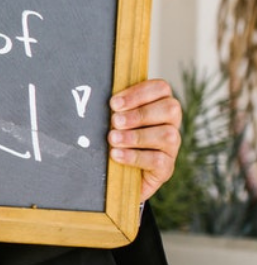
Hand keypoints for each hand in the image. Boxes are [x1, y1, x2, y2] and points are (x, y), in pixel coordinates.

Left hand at [108, 78, 182, 201]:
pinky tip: (116, 154)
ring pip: (167, 135)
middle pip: (171, 108)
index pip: (161, 88)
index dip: (139, 93)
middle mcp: (171, 123)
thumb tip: (92, 97)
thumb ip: (113, 108)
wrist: (115, 176)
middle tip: (115, 122)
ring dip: (136, 136)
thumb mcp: (112, 121)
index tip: (114, 103)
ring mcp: (171, 146)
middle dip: (140, 114)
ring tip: (113, 139)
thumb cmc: (113, 139)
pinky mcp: (166, 167)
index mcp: (159, 105)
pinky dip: (134, 156)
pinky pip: (158, 160)